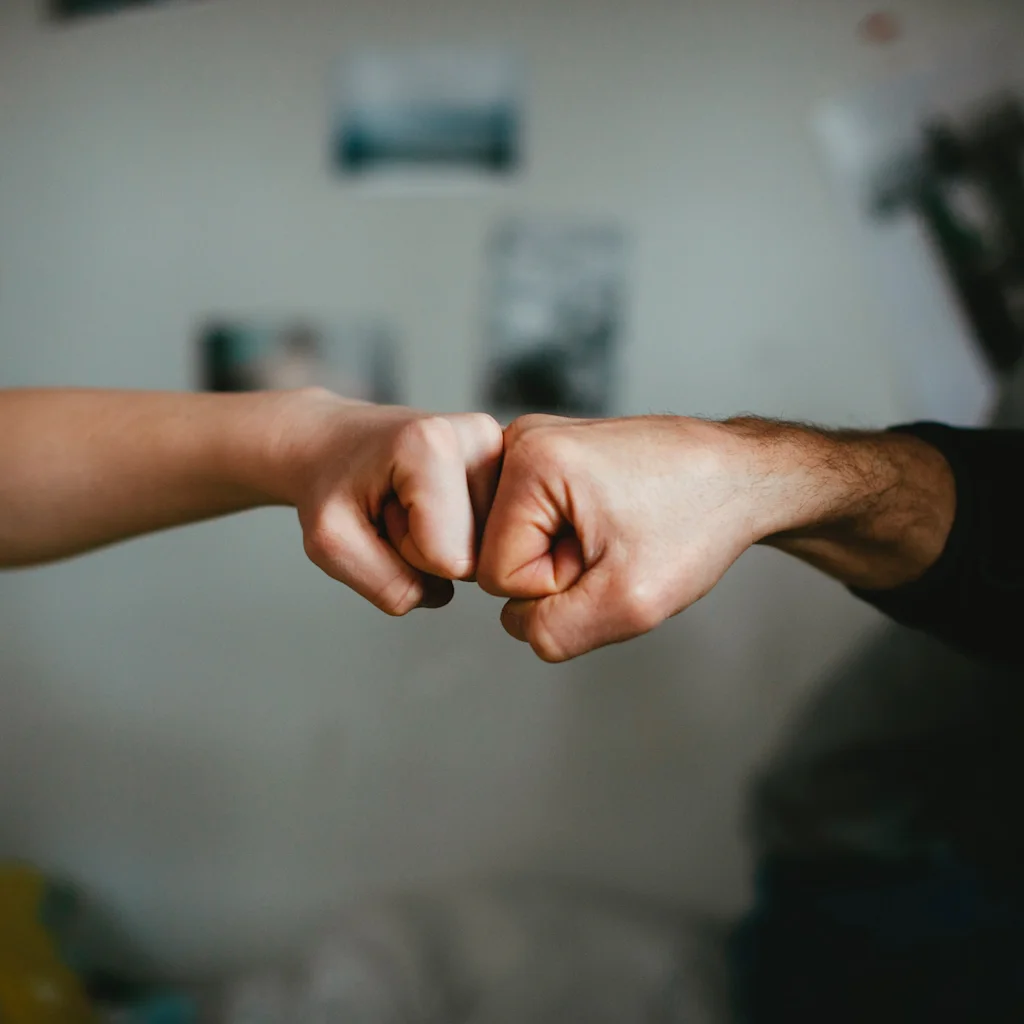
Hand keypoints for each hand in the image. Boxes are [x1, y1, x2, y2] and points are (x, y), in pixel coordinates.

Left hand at [274, 390, 502, 614]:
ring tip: (408, 501)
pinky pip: (495, 534)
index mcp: (433, 444)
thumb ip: (388, 585)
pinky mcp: (509, 462)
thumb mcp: (330, 544)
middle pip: (476, 555)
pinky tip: (434, 501)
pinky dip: (459, 531)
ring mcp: (501, 447)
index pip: (450, 559)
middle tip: (394, 508)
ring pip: (489, 547)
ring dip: (443, 540)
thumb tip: (444, 593)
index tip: (382, 514)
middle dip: (428, 548)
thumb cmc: (327, 483)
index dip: (407, 554)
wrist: (329, 441)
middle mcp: (480, 436)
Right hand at [477, 414, 769, 660]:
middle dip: (558, 569)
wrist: (741, 476)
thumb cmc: (699, 520)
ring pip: (516, 542)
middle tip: (616, 543)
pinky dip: (570, 536)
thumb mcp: (629, 602)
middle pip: (499, 554)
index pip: (497, 574)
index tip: (610, 554)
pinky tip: (609, 521)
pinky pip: (533, 524)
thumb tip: (517, 623)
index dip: (558, 585)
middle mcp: (520, 439)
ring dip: (566, 554)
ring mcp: (533, 443)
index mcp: (530, 460)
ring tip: (615, 530)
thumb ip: (553, 631)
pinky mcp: (547, 455)